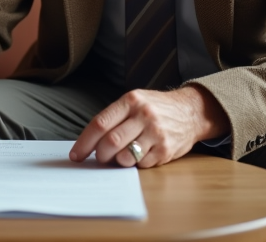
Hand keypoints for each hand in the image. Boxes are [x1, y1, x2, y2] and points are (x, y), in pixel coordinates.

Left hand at [69, 85, 229, 168]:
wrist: (190, 111)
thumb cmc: (155, 108)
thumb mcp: (134, 101)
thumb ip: (114, 117)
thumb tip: (89, 142)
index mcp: (131, 100)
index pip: (100, 123)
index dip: (84, 142)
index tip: (76, 154)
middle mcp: (144, 115)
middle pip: (111, 142)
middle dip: (100, 155)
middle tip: (100, 157)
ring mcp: (156, 133)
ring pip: (125, 156)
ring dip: (117, 161)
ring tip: (120, 156)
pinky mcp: (166, 150)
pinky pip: (141, 164)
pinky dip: (135, 164)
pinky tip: (139, 155)